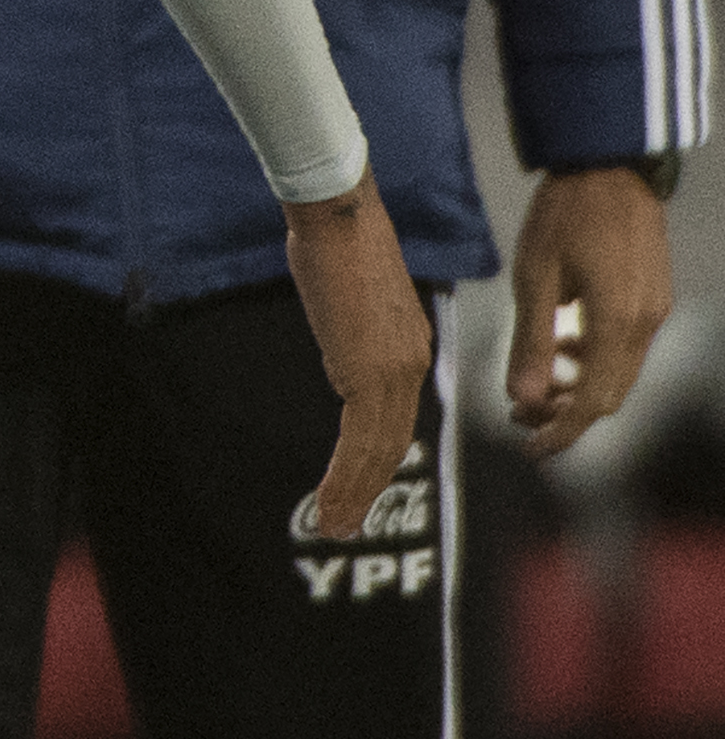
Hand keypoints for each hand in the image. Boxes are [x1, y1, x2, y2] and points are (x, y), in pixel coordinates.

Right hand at [283, 172, 436, 539]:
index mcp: (408, 348)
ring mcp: (394, 371)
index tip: (353, 487)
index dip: (373, 460)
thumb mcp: (350, 293)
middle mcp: (411, 365)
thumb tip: (340, 351)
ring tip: (332, 525)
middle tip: (342, 525)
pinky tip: (329, 498)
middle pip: (390, 444)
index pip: (394, 417)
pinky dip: (346, 476)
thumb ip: (352, 329)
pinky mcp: (370, 371)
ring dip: (355, 495)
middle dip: (366, 491)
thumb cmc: (337, 238)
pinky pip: (361, 439)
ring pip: (379, 451)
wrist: (339, 213)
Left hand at [510, 164, 674, 457]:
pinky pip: (626, 347)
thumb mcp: (534, 278)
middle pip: (610, 394)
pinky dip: (594, 358)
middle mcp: (645, 325)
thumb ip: (530, 343)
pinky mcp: (653, 297)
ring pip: (619, 372)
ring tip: (535, 381)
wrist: (607, 167)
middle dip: (566, 414)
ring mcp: (654, 311)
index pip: (593, 402)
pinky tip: (563, 343)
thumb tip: (521, 401)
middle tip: (520, 417)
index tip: (529, 448)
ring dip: (579, 386)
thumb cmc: (562, 215)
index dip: (562, 432)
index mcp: (617, 324)